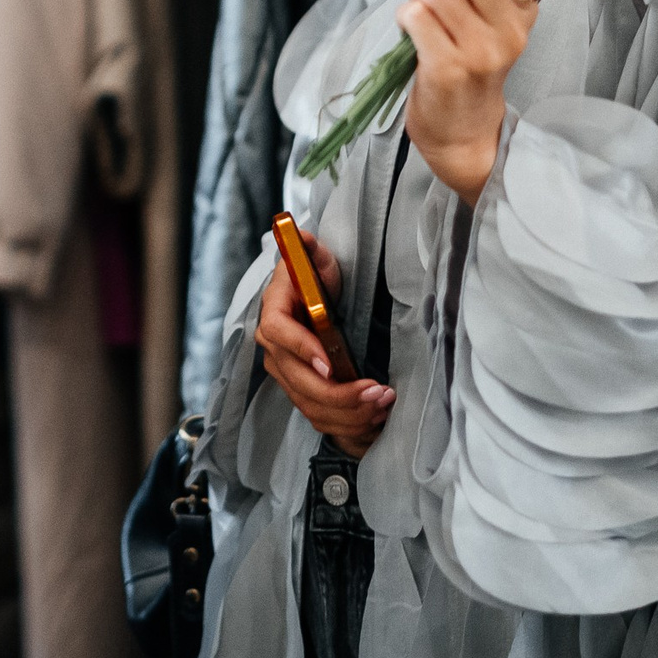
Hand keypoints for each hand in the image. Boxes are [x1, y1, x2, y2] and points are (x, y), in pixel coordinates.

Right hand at [255, 226, 393, 458]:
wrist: (313, 301)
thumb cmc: (315, 279)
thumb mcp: (316, 258)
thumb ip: (308, 248)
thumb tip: (300, 234)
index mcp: (274, 313)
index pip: (280, 334)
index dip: (303, 351)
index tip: (330, 364)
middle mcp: (274, 349)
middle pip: (299, 381)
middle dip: (338, 393)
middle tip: (378, 392)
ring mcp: (286, 375)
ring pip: (311, 405)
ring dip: (348, 412)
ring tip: (383, 403)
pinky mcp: (301, 393)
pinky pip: (320, 417)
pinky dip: (347, 423)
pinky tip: (374, 415)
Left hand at [398, 0, 540, 207]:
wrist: (463, 131)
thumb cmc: (468, 65)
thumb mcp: (491, 22)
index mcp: (523, 14)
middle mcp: (508, 33)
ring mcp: (479, 53)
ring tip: (423, 13)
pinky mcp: (447, 69)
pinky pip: (415, 16)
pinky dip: (405, 16)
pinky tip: (411, 32)